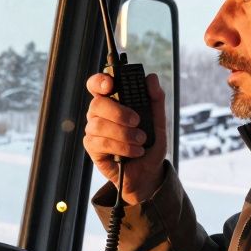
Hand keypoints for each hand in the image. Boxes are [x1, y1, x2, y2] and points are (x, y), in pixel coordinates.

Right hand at [83, 72, 166, 203]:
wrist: (148, 173)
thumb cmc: (150, 145)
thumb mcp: (158, 121)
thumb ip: (156, 99)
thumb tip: (152, 78)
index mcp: (113, 102)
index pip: (98, 85)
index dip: (99, 81)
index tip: (110, 84)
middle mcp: (100, 114)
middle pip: (97, 103)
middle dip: (118, 112)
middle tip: (137, 121)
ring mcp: (94, 131)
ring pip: (99, 125)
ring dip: (124, 133)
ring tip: (141, 141)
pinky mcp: (93, 148)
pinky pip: (101, 142)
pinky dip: (121, 147)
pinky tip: (134, 151)